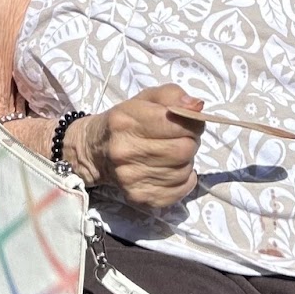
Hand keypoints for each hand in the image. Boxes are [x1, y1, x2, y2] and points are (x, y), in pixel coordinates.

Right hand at [65, 84, 204, 209]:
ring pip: (184, 171)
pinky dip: (184, 180)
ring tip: (173, 153)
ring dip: (186, 161)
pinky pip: (180, 191)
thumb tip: (198, 107)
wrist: (96, 151)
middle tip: (182, 138)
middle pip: (184, 149)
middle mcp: (125, 152)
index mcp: (126, 121)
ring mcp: (131, 178)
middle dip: (191, 141)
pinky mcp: (138, 198)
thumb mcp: (145, 99)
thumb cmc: (125, 120)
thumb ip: (173, 95)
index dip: (192, 122)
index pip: (177, 124)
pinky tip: (172, 170)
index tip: (188, 122)